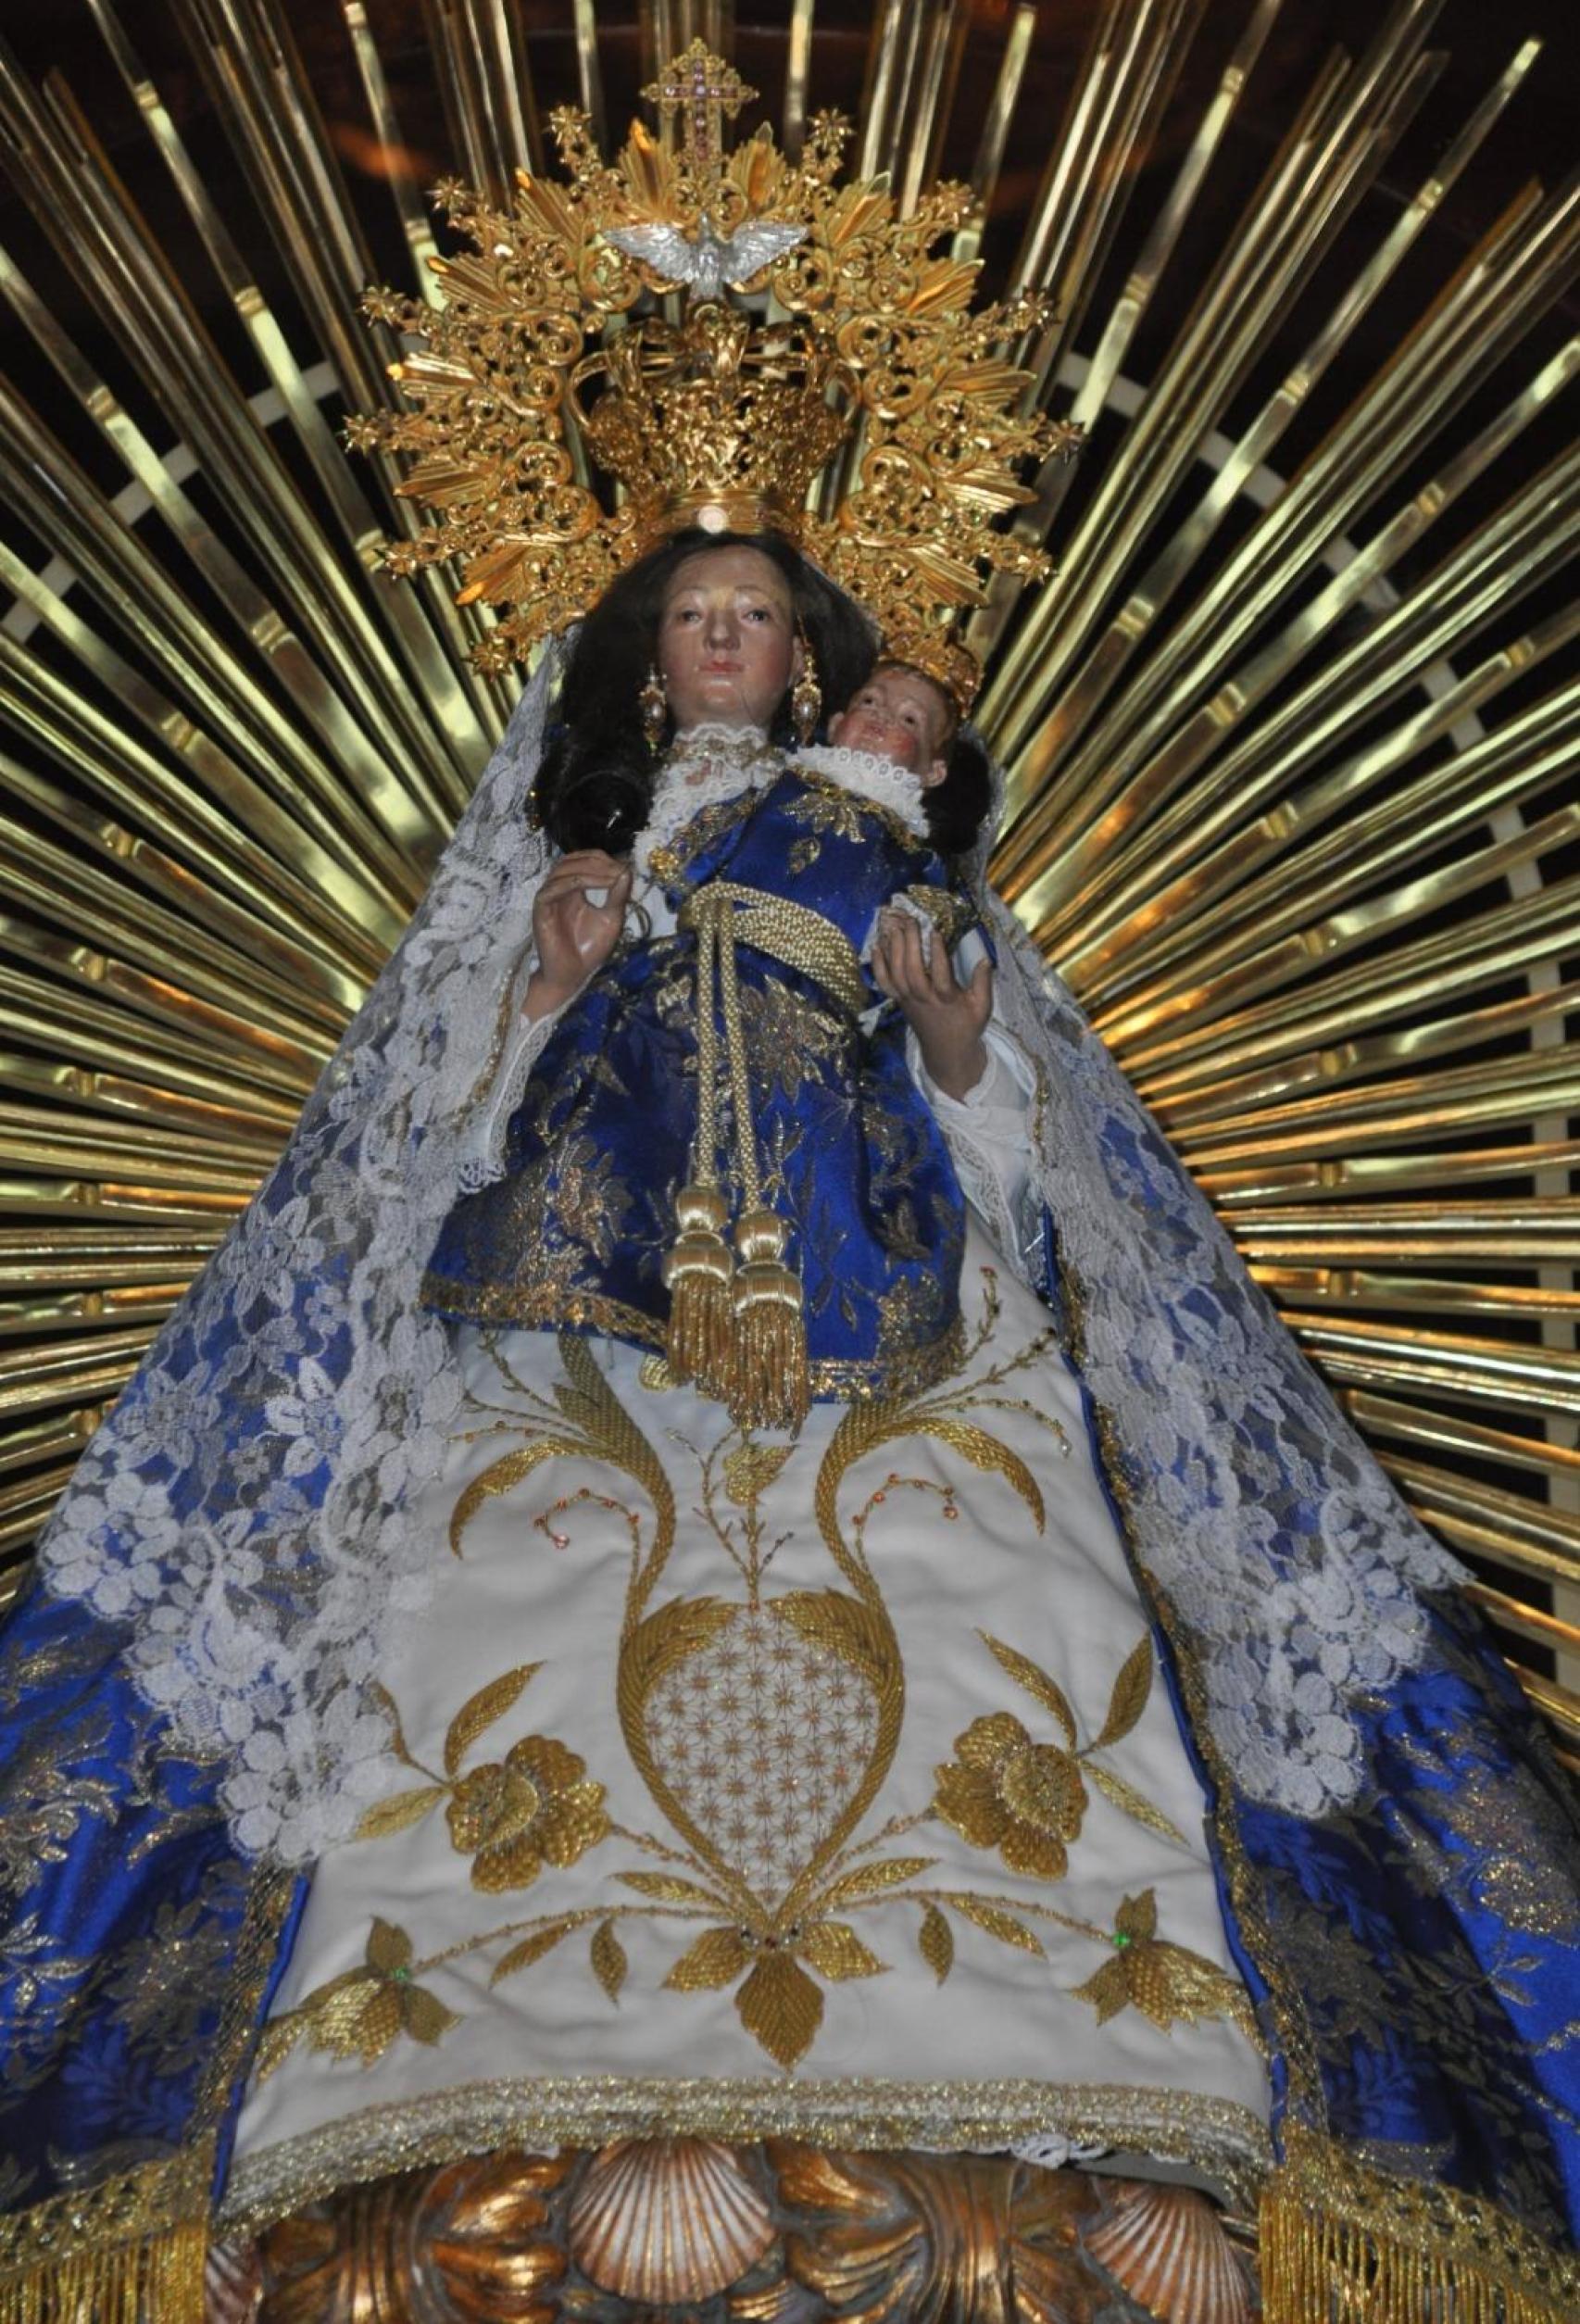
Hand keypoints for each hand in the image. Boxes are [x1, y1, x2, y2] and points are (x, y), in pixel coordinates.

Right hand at [525, 850, 632, 1019]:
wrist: (572, 975)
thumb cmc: (590, 949)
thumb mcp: (611, 918)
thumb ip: (618, 895)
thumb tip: (627, 870)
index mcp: (574, 889)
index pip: (585, 861)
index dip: (604, 860)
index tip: (625, 868)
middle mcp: (559, 889)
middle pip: (572, 860)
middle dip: (598, 862)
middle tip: (619, 870)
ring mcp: (548, 898)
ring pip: (562, 870)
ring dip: (589, 870)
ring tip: (611, 877)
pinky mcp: (540, 909)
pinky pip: (553, 888)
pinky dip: (574, 882)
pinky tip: (594, 884)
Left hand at [871, 909, 991, 1100]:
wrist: (946, 1051)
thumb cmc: (966, 1026)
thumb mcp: (982, 1008)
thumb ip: (983, 984)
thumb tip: (985, 960)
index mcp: (947, 1000)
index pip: (941, 975)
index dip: (937, 954)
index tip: (935, 932)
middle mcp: (924, 999)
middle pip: (912, 971)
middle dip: (910, 945)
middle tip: (910, 921)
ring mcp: (908, 1000)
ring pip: (896, 974)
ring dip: (894, 949)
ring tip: (895, 927)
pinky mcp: (899, 1001)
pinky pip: (884, 983)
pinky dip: (878, 965)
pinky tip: (876, 946)